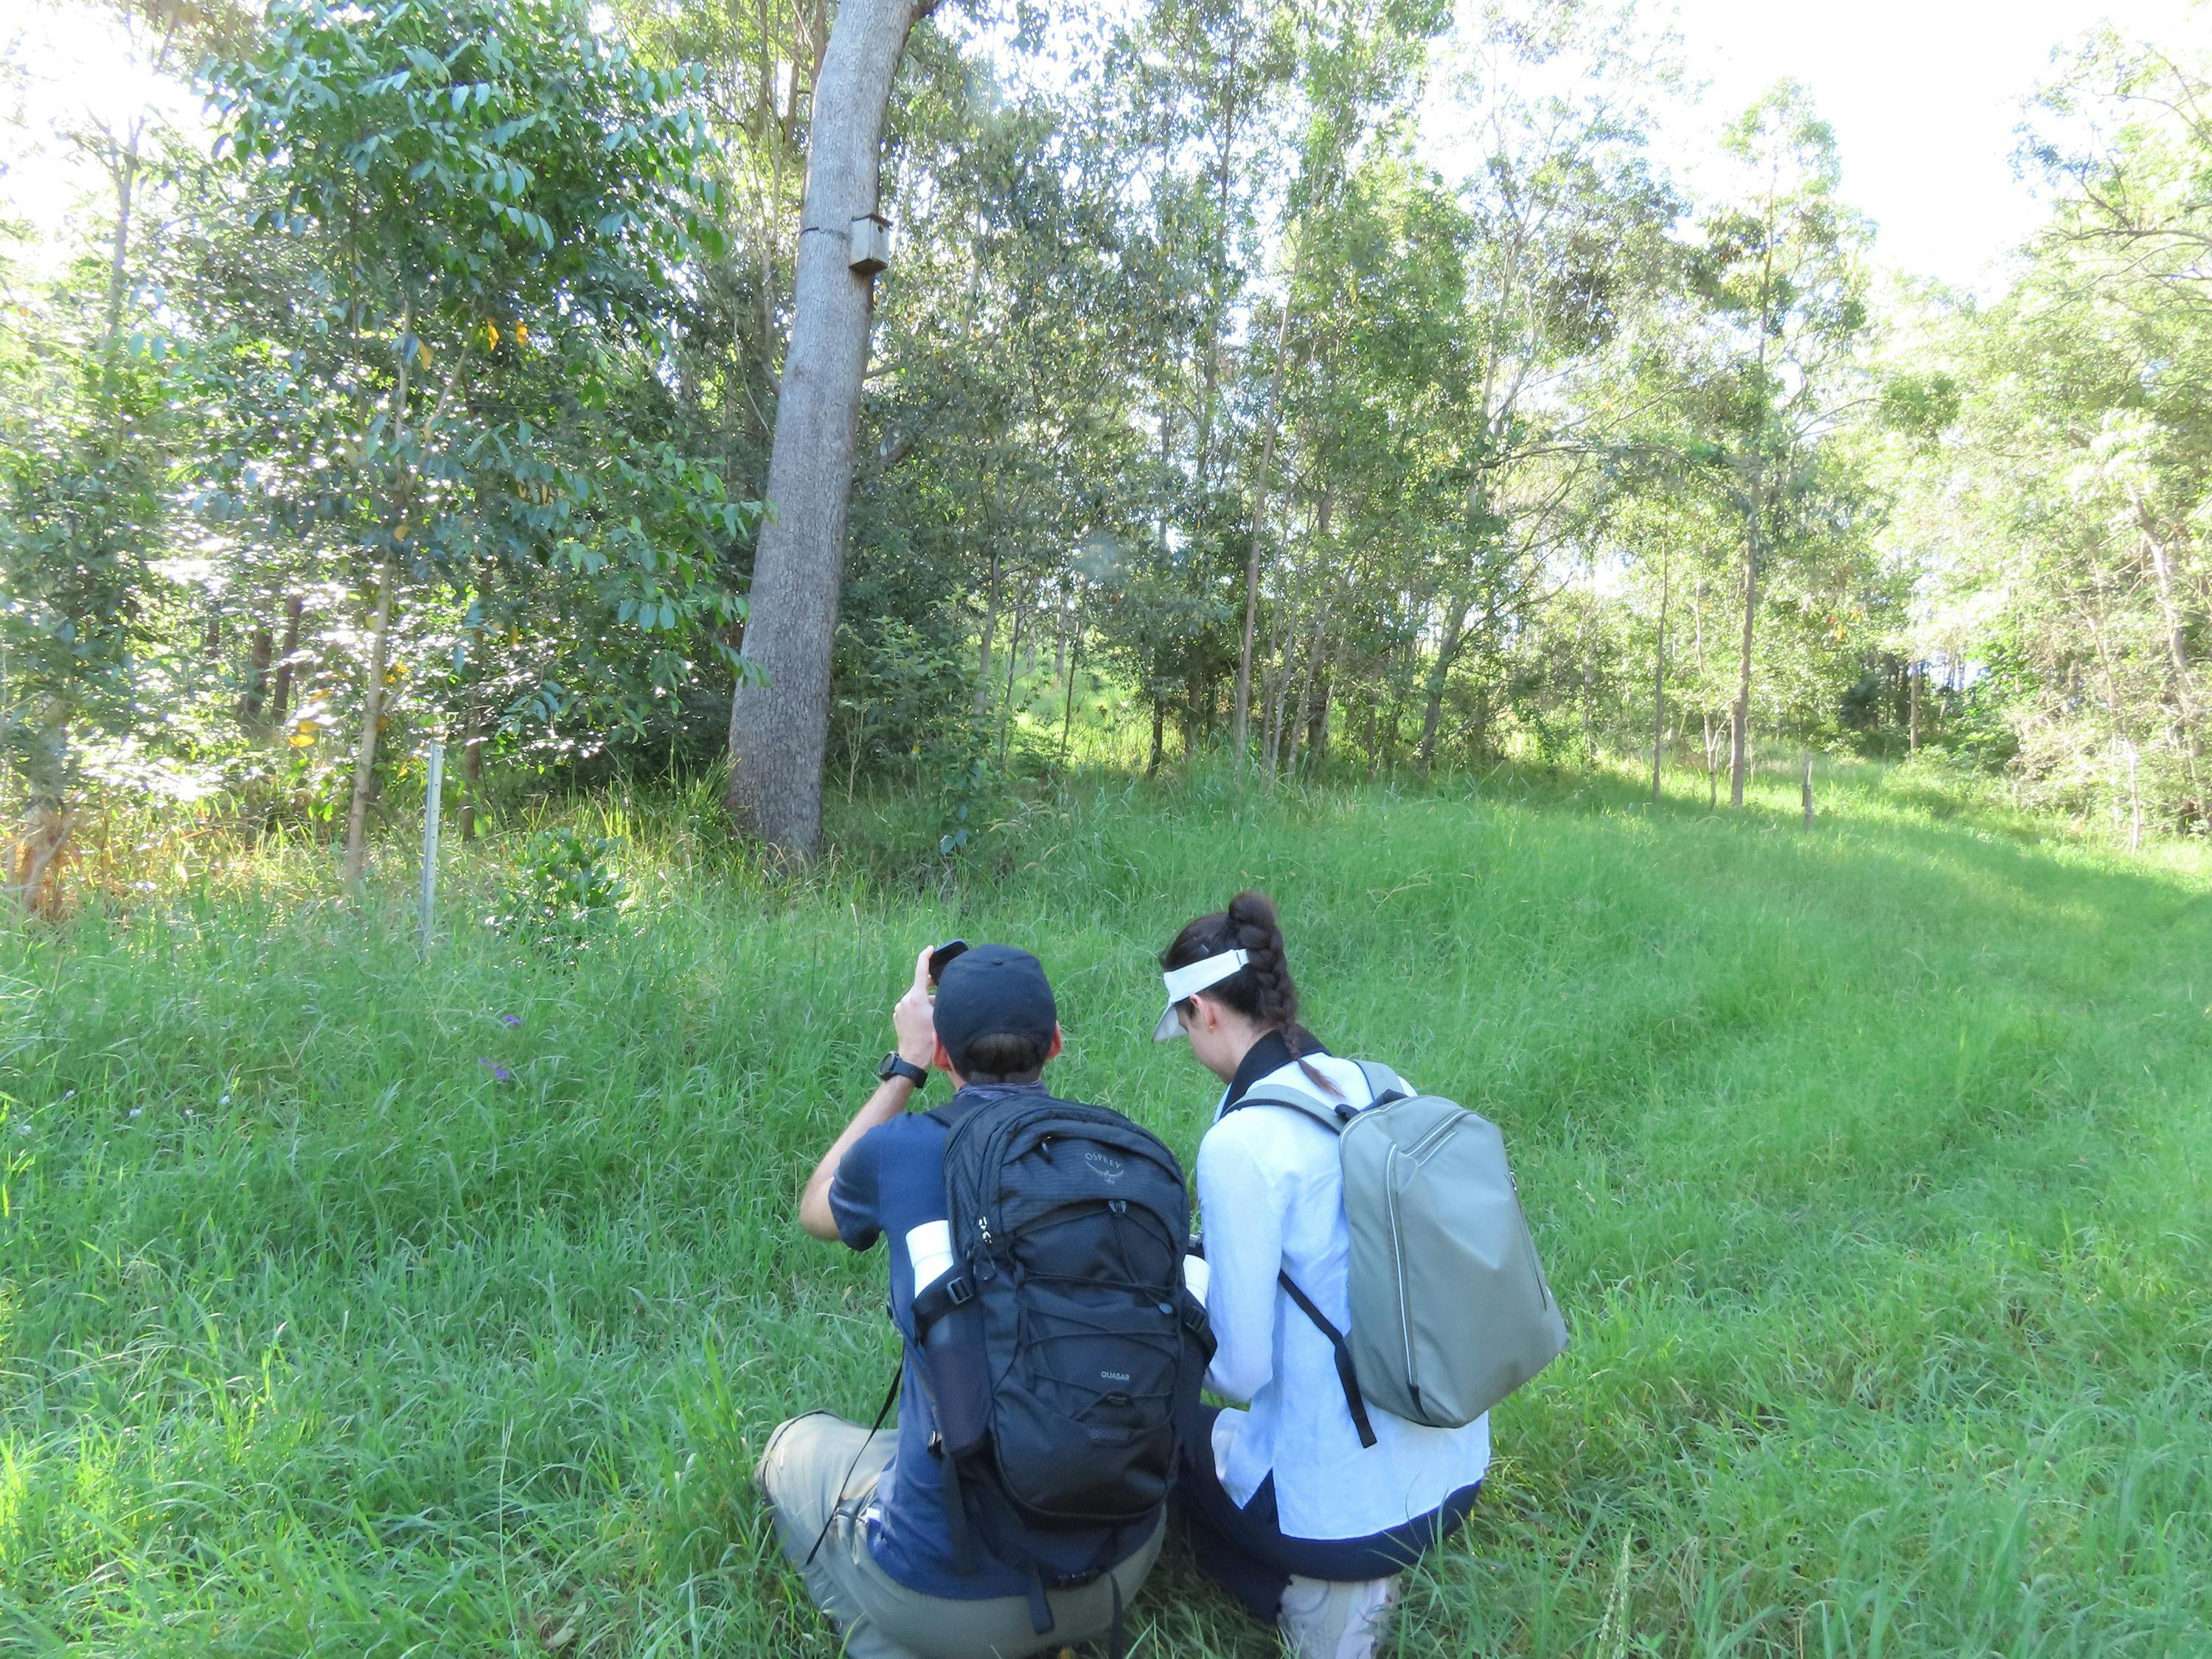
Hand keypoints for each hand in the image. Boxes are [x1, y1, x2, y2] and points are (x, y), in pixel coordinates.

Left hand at [893, 945, 936, 1068]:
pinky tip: (923, 1021)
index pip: (920, 970)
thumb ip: (939, 1000)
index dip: (926, 957)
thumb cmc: (929, 1038)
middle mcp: (905, 999)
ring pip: (916, 998)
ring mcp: (899, 1007)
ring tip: (932, 1016)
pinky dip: (917, 1008)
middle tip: (942, 997)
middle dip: (931, 990)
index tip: (930, 949)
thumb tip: (939, 993)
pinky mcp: (897, 1015)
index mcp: (916, 997)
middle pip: (920, 987)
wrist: (913, 1056)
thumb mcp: (939, 1016)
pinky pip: (909, 1006)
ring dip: (924, 1001)